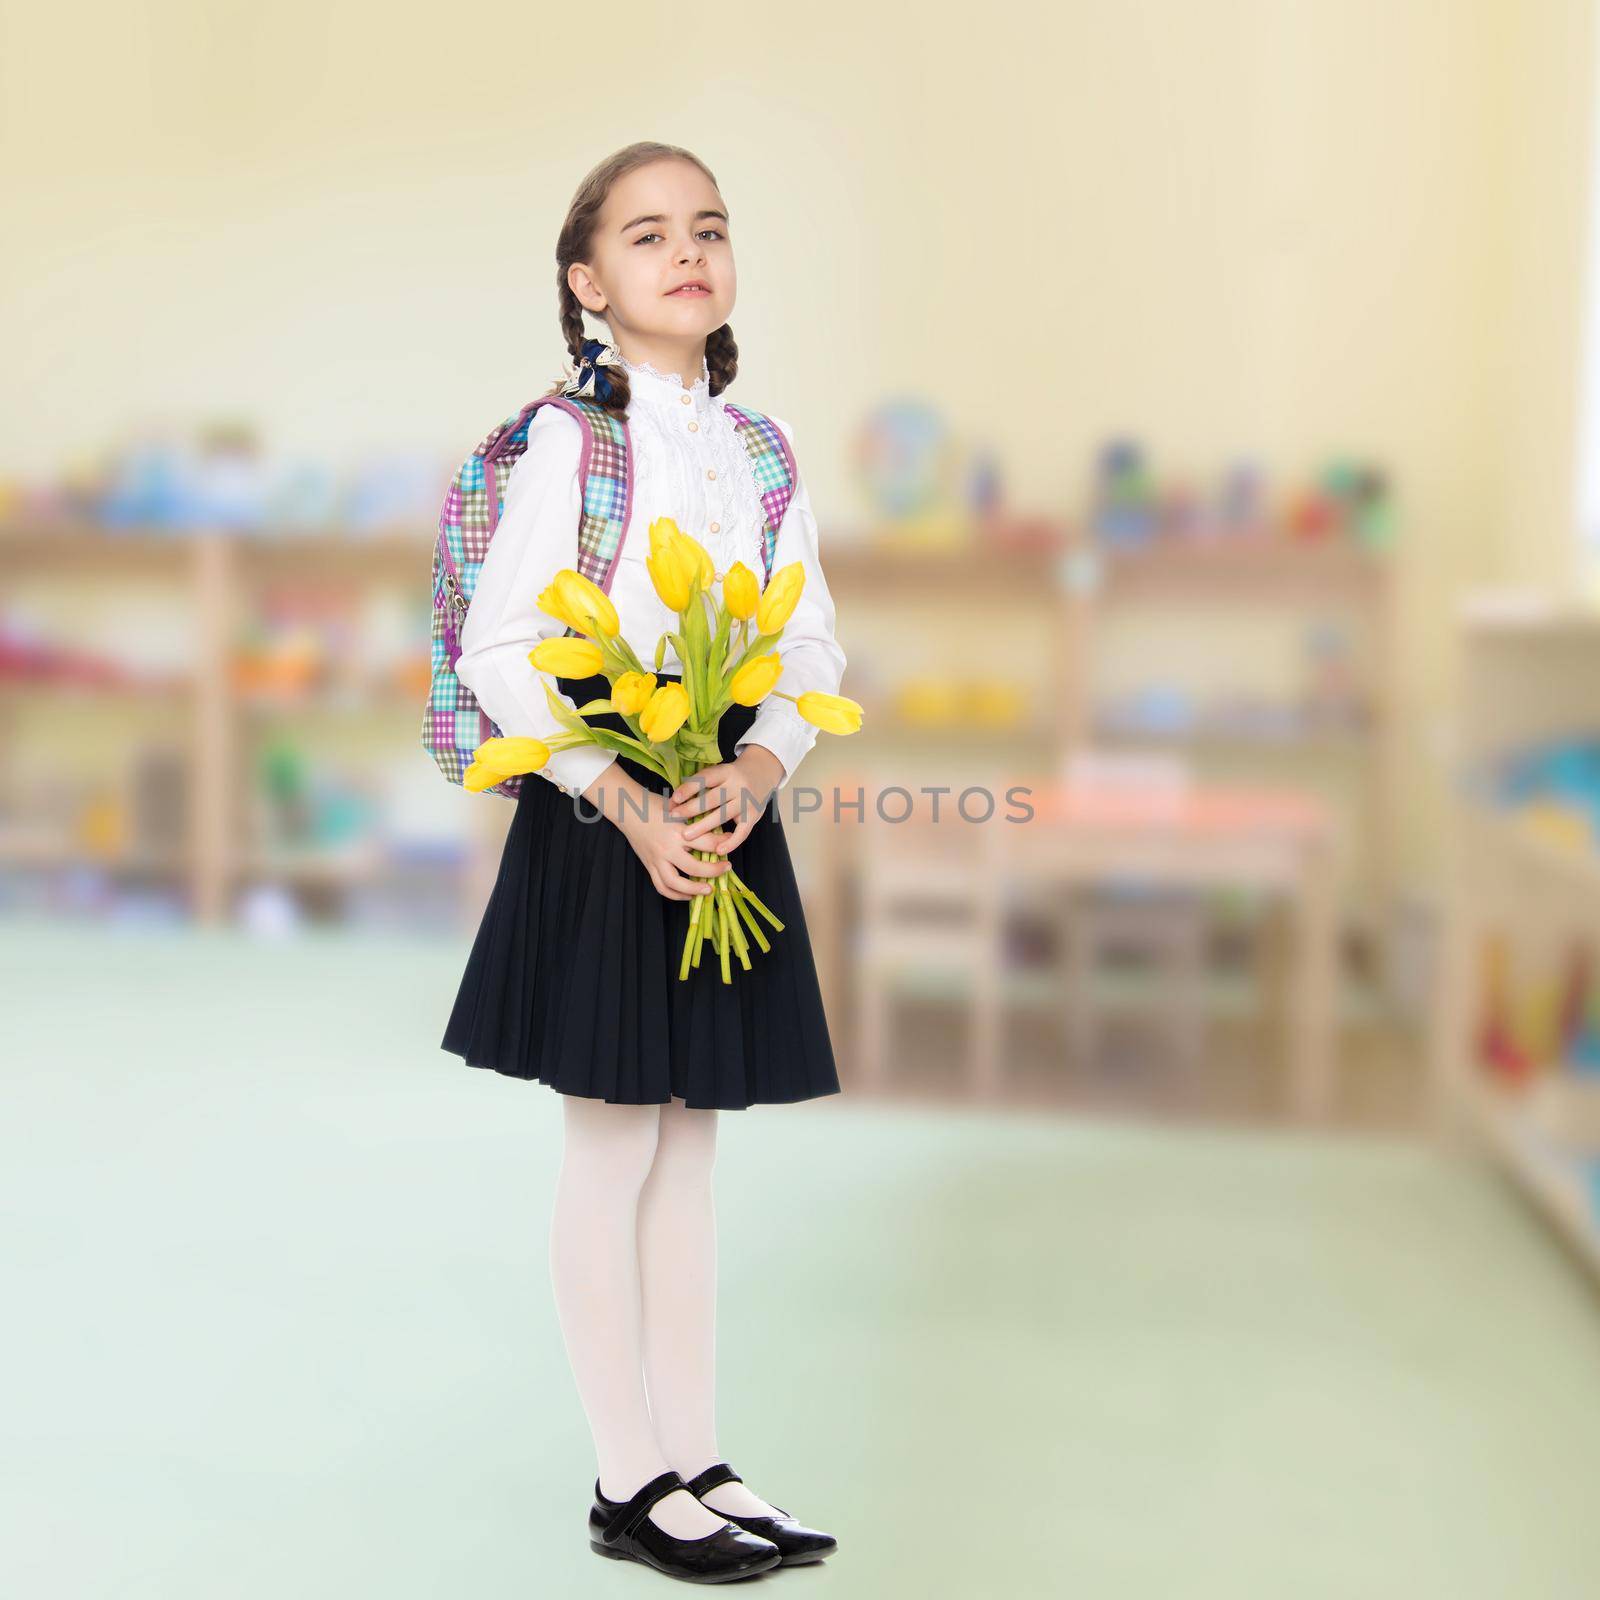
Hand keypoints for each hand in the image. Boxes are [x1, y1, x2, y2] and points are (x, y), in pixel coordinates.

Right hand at [615, 787, 732, 902]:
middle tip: (726, 869)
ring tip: (708, 890)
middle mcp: (667, 848)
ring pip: (676, 883)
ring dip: (694, 889)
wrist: (628, 810)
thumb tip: (717, 828)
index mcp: (677, 831)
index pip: (705, 842)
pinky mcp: (649, 866)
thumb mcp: (678, 808)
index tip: (730, 842)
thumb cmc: (654, 805)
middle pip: (694, 868)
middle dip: (713, 871)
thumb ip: (695, 819)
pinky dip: (675, 894)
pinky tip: (687, 895)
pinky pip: (662, 886)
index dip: (721, 844)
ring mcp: (656, 860)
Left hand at [667, 747, 782, 856]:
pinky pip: (742, 832)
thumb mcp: (719, 773)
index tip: (674, 798)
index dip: (689, 788)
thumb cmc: (732, 777)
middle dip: (691, 808)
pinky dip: (731, 842)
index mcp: (725, 772)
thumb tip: (674, 800)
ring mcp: (746, 801)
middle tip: (673, 817)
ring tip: (686, 836)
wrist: (763, 773)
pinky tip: (718, 851)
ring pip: (722, 815)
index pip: (705, 779)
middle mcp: (737, 785)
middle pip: (711, 798)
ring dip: (703, 826)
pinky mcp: (754, 815)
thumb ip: (701, 784)